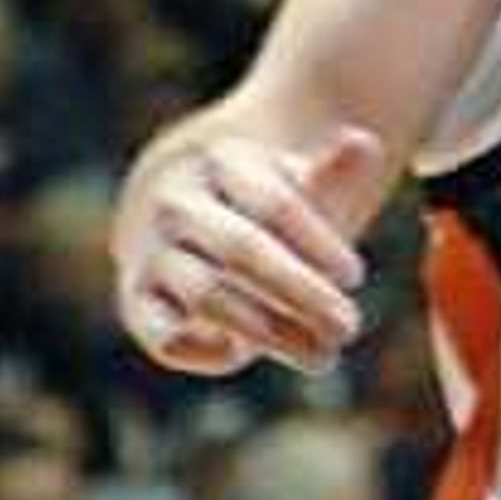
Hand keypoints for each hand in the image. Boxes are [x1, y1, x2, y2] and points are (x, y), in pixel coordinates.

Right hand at [115, 118, 382, 376]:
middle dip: (301, 292)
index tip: (357, 277)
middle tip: (350, 328)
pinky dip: (206, 351)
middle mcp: (177, 203)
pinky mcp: (135, 303)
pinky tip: (245, 356)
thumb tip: (365, 144)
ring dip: (270, 332)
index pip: (275, 204)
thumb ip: (331, 171)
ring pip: (210, 297)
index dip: (319, 243)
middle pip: (243, 249)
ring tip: (324, 356)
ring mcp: (150, 252)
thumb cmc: (260, 205)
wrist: (184, 217)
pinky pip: (168, 336)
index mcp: (221, 160)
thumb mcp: (293, 182)